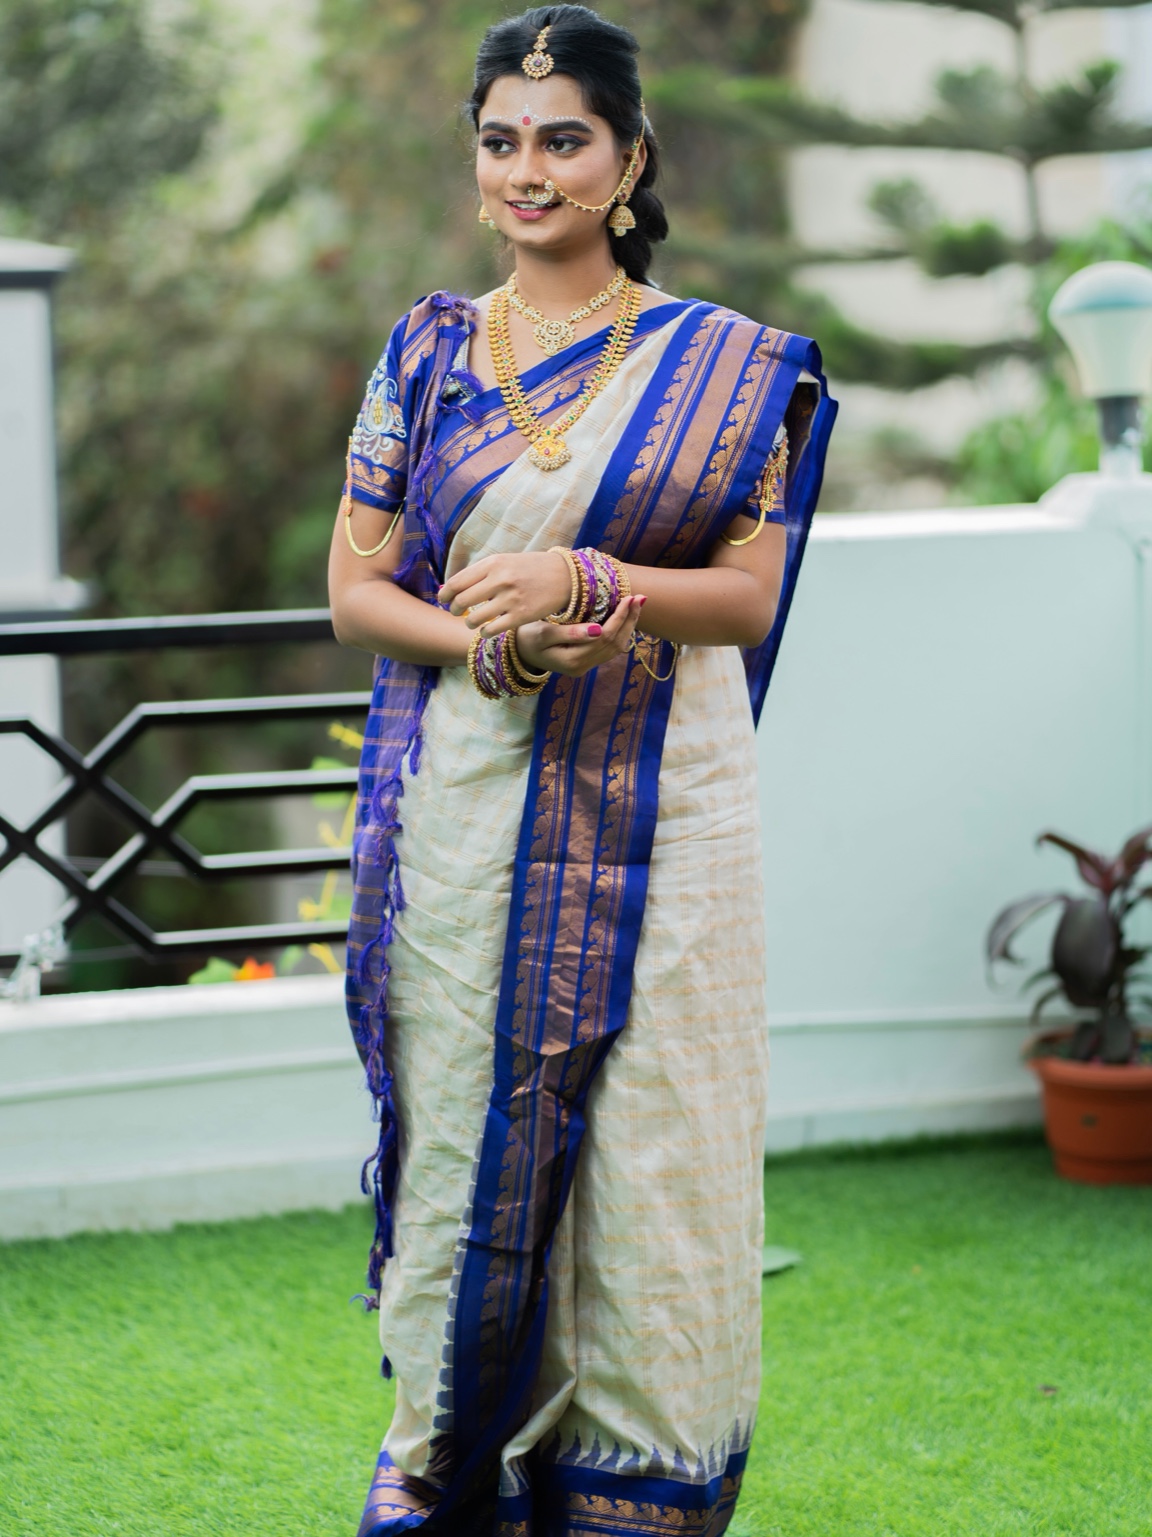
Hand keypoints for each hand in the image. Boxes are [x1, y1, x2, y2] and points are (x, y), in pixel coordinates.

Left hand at [439, 551, 571, 637]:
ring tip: (473, 622)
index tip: (443, 599)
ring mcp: (511, 599)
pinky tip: (486, 630)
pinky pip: (492, 630)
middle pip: (461, 601)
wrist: (564, 576)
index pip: (457, 582)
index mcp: (493, 563)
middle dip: (454, 609)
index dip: (445, 594)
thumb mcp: (505, 562)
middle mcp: (500, 579)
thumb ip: (481, 573)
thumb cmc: (530, 569)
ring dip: (469, 623)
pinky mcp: (521, 616)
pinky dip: (484, 633)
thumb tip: (451, 588)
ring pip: (474, 619)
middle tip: (456, 612)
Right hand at [516, 595, 644, 677]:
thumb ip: (569, 633)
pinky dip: (620, 632)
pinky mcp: (586, 662)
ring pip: (616, 647)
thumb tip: (599, 629)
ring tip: (636, 605)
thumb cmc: (526, 637)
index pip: (605, 637)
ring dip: (628, 626)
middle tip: (640, 597)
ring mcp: (586, 666)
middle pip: (615, 643)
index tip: (629, 597)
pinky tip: (625, 617)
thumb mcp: (542, 633)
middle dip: (629, 620)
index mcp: (573, 660)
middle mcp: (583, 666)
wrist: (519, 652)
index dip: (619, 617)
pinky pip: (609, 648)